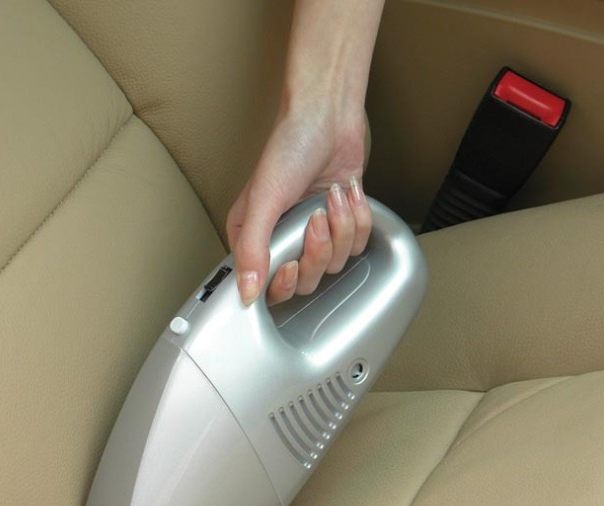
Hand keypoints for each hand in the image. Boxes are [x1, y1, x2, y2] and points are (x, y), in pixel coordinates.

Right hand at [227, 105, 372, 305]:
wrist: (329, 115)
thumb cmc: (290, 146)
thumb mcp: (265, 199)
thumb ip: (253, 249)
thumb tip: (245, 291)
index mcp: (255, 238)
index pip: (267, 287)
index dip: (283, 283)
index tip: (291, 265)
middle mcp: (283, 240)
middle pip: (305, 280)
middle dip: (318, 249)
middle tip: (316, 218)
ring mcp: (314, 234)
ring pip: (335, 263)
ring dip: (340, 227)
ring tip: (332, 198)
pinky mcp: (341, 224)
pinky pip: (357, 244)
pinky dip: (358, 219)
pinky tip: (347, 195)